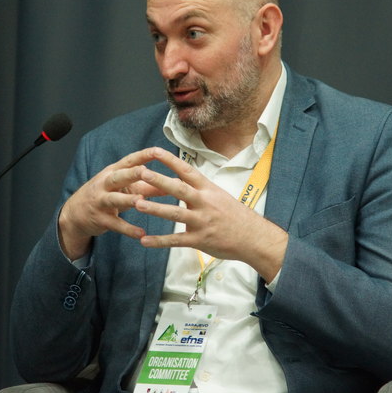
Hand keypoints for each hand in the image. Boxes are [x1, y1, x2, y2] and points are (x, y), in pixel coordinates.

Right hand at [58, 148, 165, 259]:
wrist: (75, 214)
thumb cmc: (106, 195)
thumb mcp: (125, 187)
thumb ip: (148, 185)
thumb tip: (175, 183)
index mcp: (113, 172)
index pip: (129, 161)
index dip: (143, 155)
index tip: (158, 150)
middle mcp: (105, 184)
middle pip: (118, 177)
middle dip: (131, 174)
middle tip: (146, 171)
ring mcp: (101, 201)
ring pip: (114, 199)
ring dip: (127, 200)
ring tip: (141, 201)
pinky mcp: (100, 219)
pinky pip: (115, 224)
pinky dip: (128, 229)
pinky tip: (141, 234)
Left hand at [134, 147, 287, 281]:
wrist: (254, 238)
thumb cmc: (235, 215)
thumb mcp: (219, 196)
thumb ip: (199, 189)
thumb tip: (180, 180)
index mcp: (208, 189)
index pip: (186, 170)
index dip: (169, 160)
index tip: (153, 151)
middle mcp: (204, 202)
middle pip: (179, 189)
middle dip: (159, 180)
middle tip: (141, 173)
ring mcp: (202, 221)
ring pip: (175, 214)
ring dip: (156, 209)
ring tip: (137, 205)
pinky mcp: (200, 240)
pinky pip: (176, 240)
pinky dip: (160, 241)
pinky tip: (144, 241)